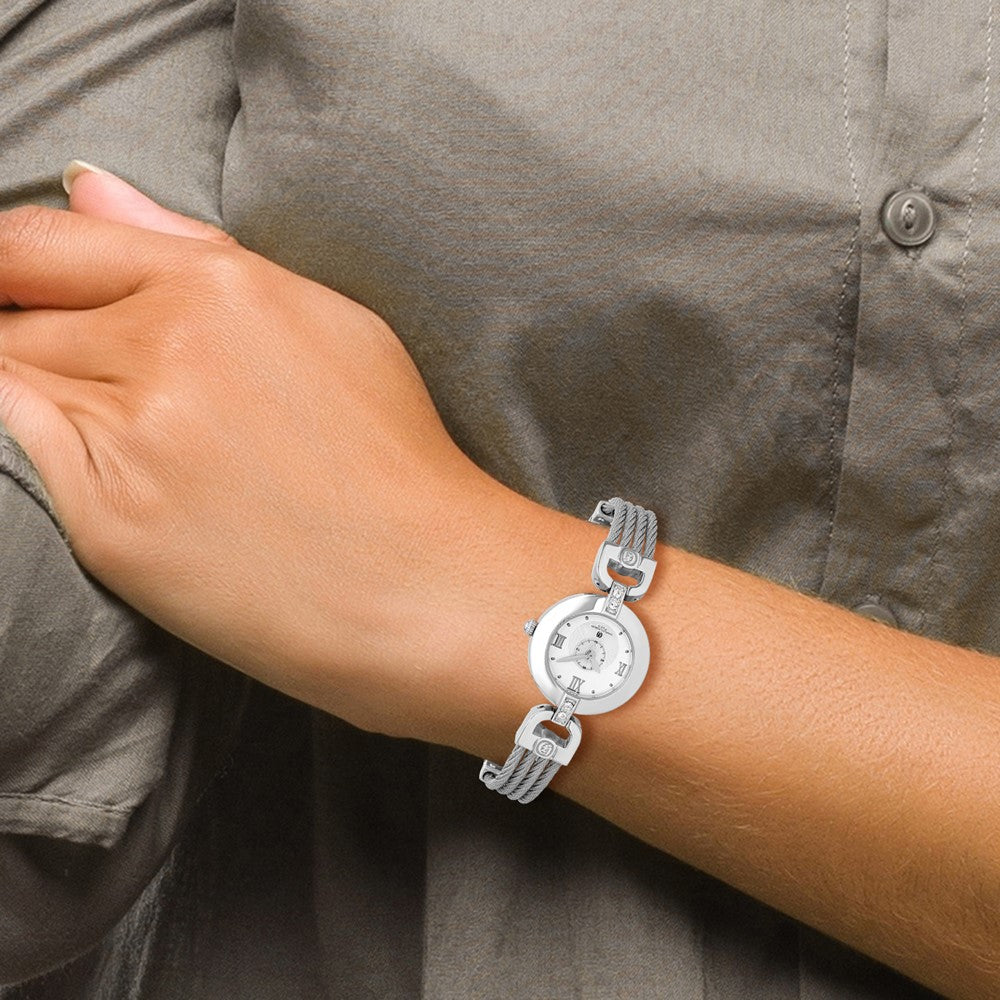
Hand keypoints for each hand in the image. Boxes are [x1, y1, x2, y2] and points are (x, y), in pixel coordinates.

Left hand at [0, 166, 502, 738]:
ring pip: (10, 381)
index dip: (11, 266)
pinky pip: (22, 456)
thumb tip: (91, 190)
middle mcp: (167, 349)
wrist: (427, 586)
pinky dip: (39, 450)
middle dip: (30, 336)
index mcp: (222, 289)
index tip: (21, 293)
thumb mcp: (330, 323)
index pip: (43, 243)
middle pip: (18, 314)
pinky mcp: (109, 524)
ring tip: (137, 440)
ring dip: (41, 397)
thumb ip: (196, 249)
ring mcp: (132, 438)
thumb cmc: (396, 458)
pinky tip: (120, 474)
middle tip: (104, 387)